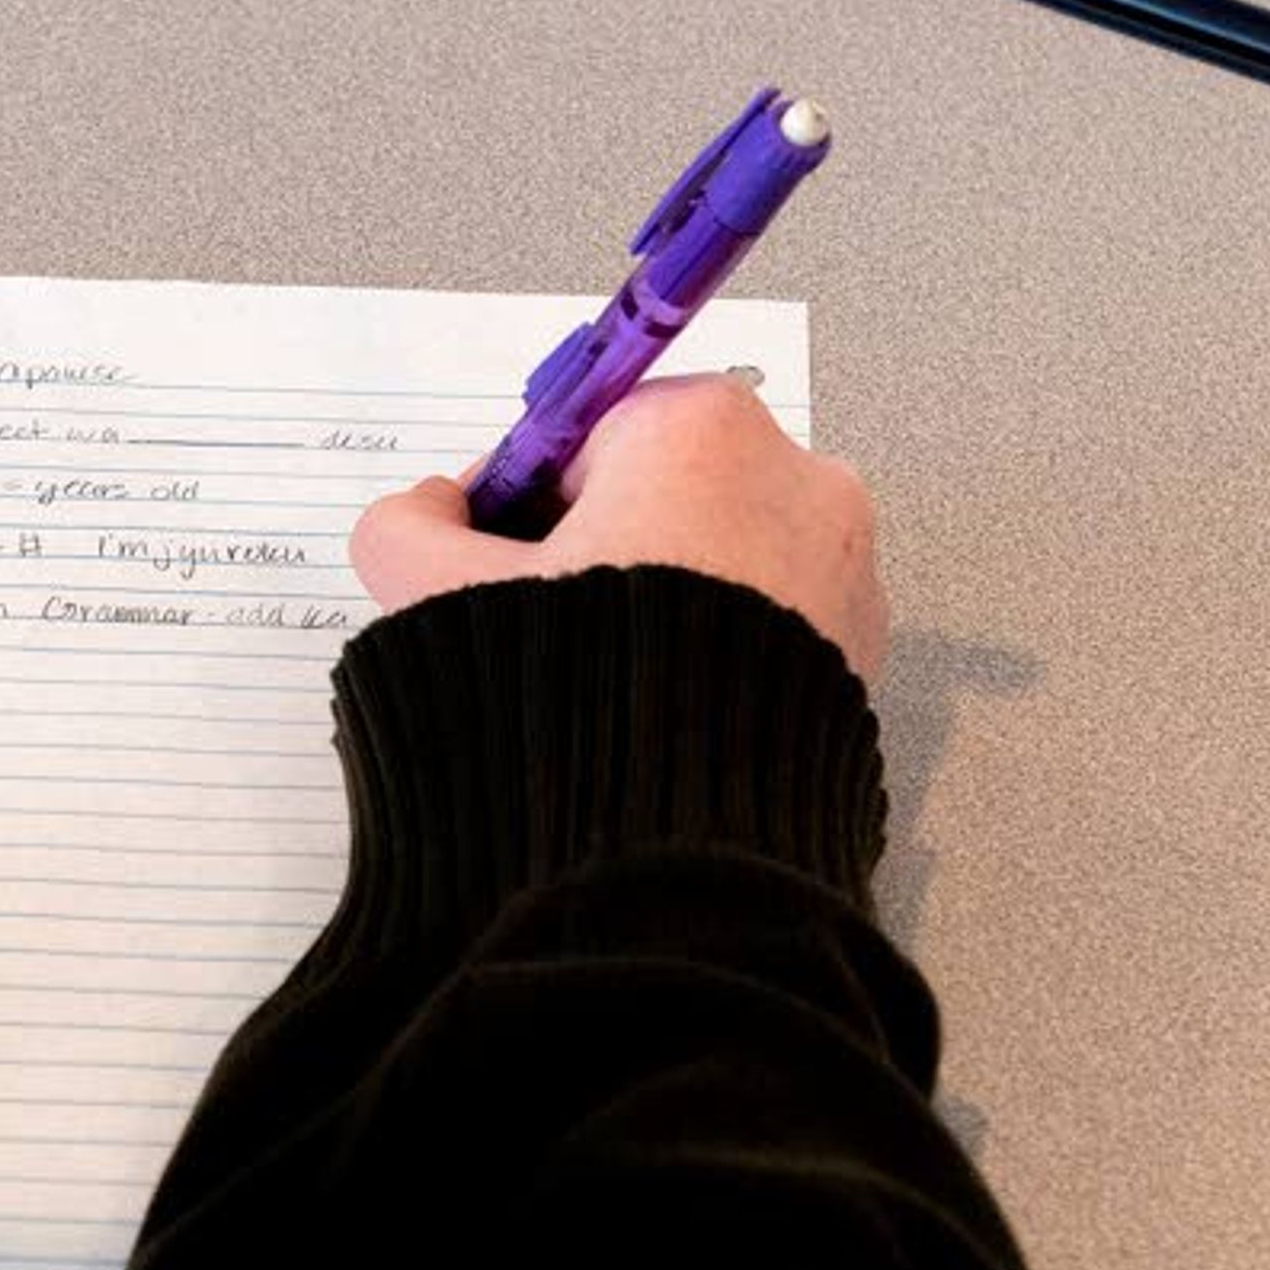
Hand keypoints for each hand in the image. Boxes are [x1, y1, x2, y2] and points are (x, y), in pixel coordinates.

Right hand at [349, 374, 887, 680]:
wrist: (687, 841)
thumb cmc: (581, 694)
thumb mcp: (436, 591)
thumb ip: (404, 529)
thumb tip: (419, 516)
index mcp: (698, 427)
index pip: (579, 433)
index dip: (518, 496)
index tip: (491, 551)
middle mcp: (796, 478)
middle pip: (656, 489)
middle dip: (592, 546)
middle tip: (537, 619)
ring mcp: (845, 567)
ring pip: (714, 557)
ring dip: (654, 600)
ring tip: (596, 678)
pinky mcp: (865, 648)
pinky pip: (768, 623)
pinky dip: (714, 651)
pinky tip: (654, 706)